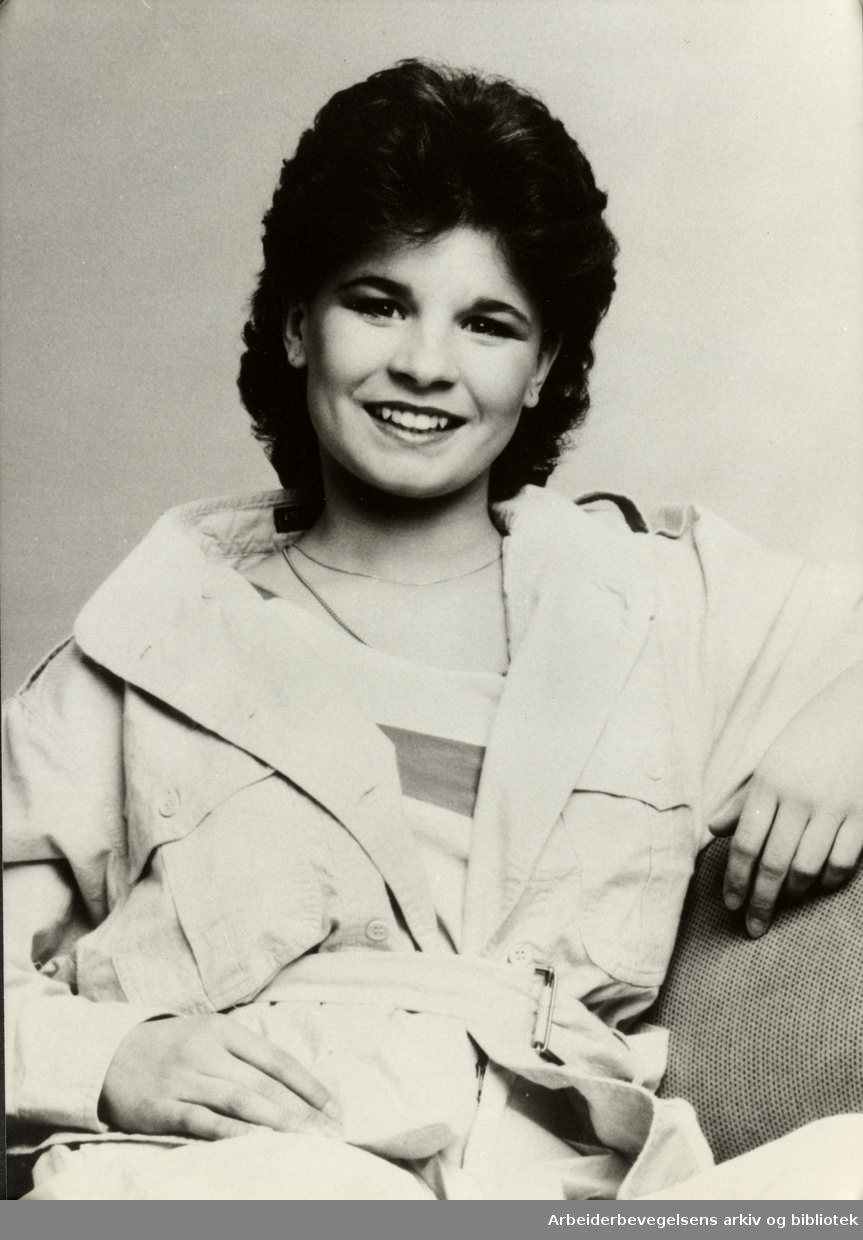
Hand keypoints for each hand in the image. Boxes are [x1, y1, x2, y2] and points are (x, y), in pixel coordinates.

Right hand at [100, 1014, 340, 1140]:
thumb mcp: (207, 1035)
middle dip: (300, 1110)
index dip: (306, 1084)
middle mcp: (205, 1051)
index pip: (275, 1058)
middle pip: (262, 1083)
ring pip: (239, 1101)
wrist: (106, 1054)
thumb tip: (293, 1083)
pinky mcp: (162, 1107)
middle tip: (329, 1133)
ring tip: (304, 1141)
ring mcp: (184, 1079)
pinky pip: (203, 1122)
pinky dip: (232, 1133)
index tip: (332, 1107)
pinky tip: (257, 1145)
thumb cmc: (169, 1047)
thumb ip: (243, 1054)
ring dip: (276, 1123)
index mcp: (222, 1030)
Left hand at [711, 661, 862, 936]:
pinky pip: (843, 861)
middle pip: (773, 864)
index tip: (730, 904)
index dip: (735, 879)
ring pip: (808, 868)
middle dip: (760, 901)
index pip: (745, 843)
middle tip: (752, 926)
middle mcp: (799, 798)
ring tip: (784, 901)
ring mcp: (834, 808)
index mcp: (769, 783)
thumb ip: (744, 797)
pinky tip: (818, 885)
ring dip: (793, 893)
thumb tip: (714, 828)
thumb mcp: (771, 760)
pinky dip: (829, 880)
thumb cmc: (810, 735)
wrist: (859, 710)